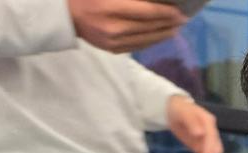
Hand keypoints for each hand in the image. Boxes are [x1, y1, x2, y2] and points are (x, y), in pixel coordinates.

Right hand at [69, 0, 185, 51]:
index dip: (164, 13)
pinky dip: (152, 41)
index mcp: (110, 7)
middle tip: (183, 20)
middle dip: (168, 24)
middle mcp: (113, 27)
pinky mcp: (113, 49)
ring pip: (146, 39)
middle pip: (148, 27)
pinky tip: (161, 36)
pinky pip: (138, 46)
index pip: (145, 12)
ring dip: (163, 34)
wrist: (64, 15)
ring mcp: (113, 42)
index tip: (179, 12)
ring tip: (176, 28)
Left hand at [166, 97, 222, 152]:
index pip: (214, 138)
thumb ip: (192, 122)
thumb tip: (200, 134)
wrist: (174, 111)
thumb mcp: (183, 112)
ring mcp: (207, 142)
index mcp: (209, 123)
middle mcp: (211, 133)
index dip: (211, 149)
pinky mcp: (201, 148)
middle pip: (216, 149)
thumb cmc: (179, 109)